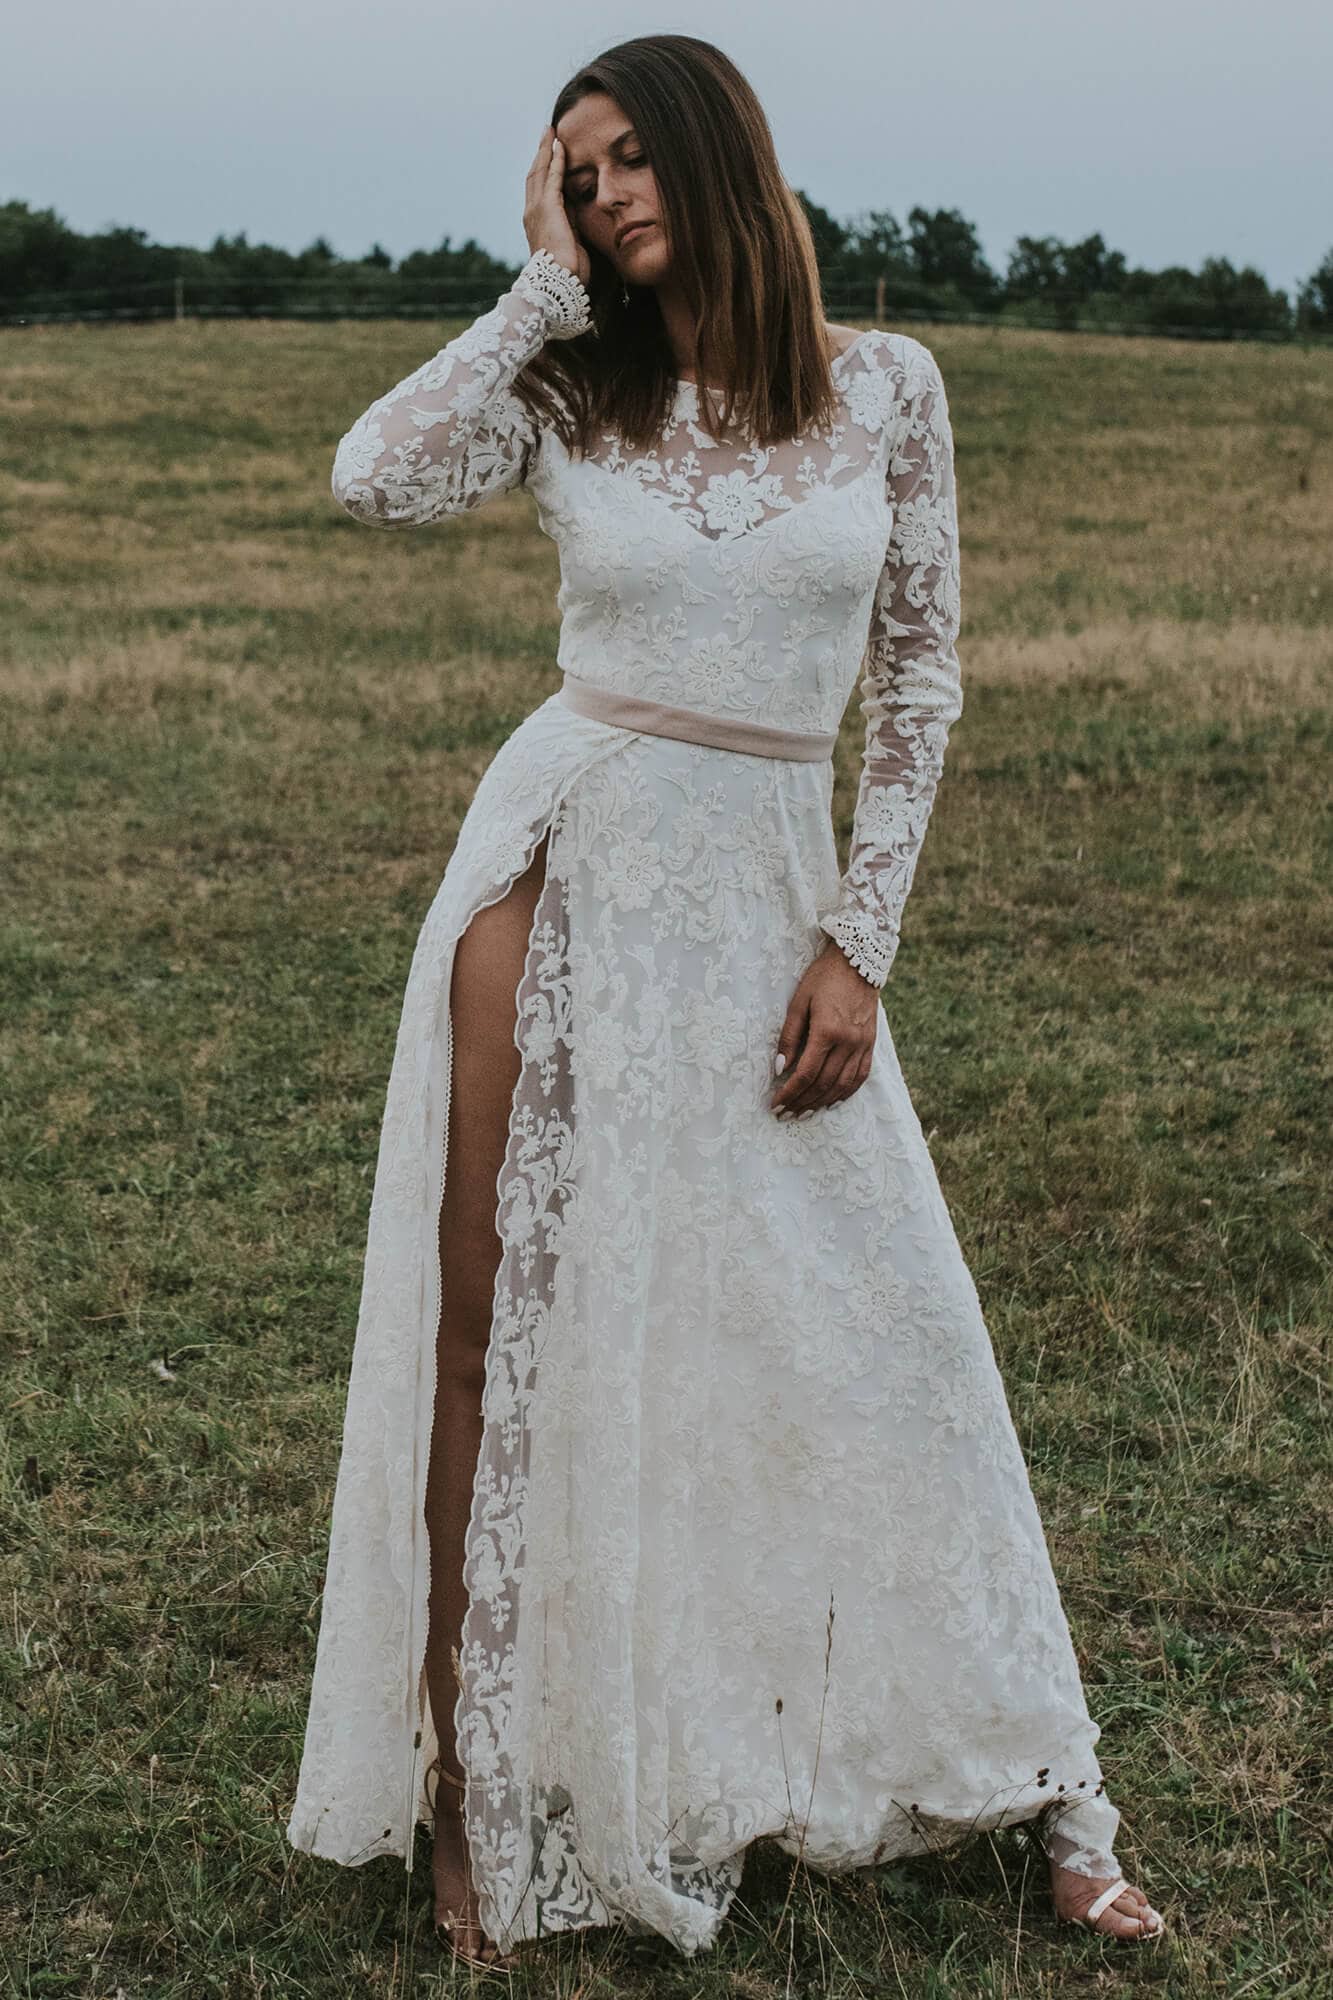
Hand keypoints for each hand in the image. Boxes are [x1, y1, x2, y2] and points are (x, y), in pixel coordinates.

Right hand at [523, 125, 590, 288]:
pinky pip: (551, 178)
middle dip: (541, 153)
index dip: (544, 170)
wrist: (559, 284)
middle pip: (535, 175)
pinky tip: (559, 146)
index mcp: (537, 223)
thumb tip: (577, 208)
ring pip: (539, 172)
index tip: (550, 154)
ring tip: (550, 132)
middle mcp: (532, 213)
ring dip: (546, 150)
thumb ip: (571, 224)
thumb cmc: (568, 273)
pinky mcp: (547, 208)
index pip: (539, 190)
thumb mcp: (571, 243)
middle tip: (547, 134)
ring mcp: (537, 210)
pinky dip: (555, 160)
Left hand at [770, 939, 878, 1117]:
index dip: (789, 1093)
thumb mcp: (799, 1003)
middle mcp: (848, 1042)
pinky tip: (832, 1100)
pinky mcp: (871, 1044)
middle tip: (785, 1114)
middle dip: (802, 1102)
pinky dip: (846, 1092)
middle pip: (823, 1084)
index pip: (805, 1073)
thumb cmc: (823, 978)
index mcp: (827, 1031)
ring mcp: (863, 1044)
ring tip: (804, 1112)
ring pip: (842, 1085)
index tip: (776, 1104)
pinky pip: (860, 1076)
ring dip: (822, 1102)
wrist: (858, 961)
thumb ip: (789, 1037)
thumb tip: (779, 1068)